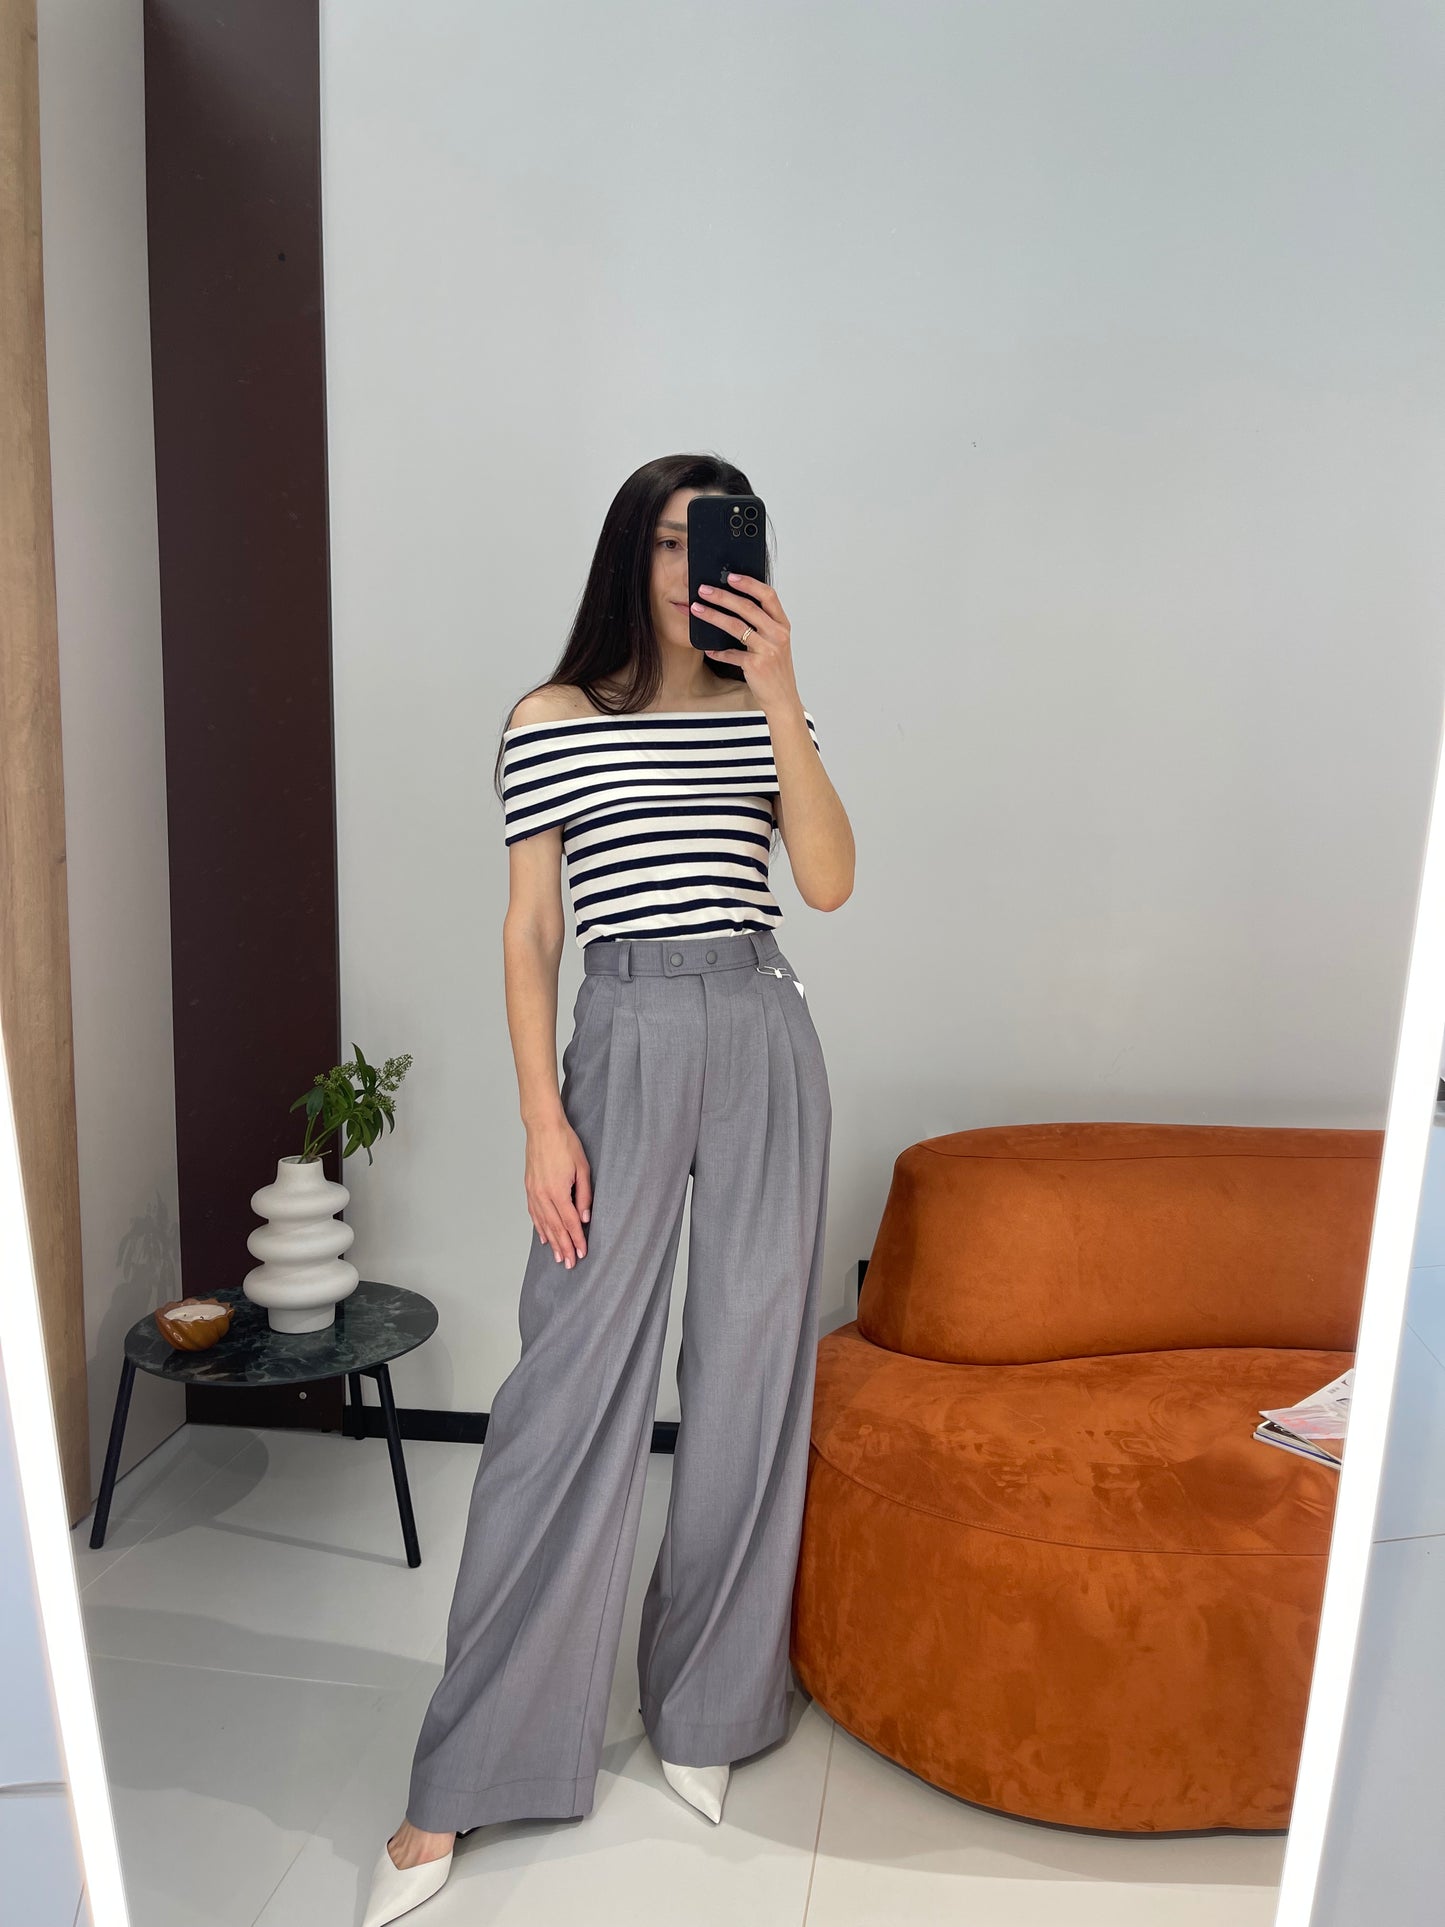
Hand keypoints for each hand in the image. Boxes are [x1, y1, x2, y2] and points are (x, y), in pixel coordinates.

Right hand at [524, 1115, 590, 1268]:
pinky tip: (543, 1237)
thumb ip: (584, 1196)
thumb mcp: (583, 1168)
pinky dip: (539, 1227)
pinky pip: (534, 1213)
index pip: (570, 1222)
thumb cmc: (565, 1143)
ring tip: (558, 1256)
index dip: (577, 1240)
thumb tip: (585, 1218)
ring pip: (543, 1223)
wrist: (543, 1127)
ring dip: (551, 1242)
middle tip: (569, 1263)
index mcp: (558, 1191)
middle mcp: (543, 1195)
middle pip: (555, 1228)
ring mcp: (533, 1192)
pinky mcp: (529, 1188)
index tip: (582, 1253)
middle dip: (564, 1247)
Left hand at [691, 572, 800, 714]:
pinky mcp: (756, 665)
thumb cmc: (776, 669)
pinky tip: (708, 650)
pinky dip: (717, 652)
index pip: (768, 595)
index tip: (731, 576)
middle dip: (722, 596)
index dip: (749, 583)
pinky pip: (731, 654)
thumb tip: (735, 604)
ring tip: (696, 609)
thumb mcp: (776, 642)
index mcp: (782, 625)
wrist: (782, 698)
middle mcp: (777, 634)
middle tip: (704, 590)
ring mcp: (767, 650)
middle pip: (747, 608)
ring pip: (735, 627)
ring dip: (713, 616)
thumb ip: (763, 624)